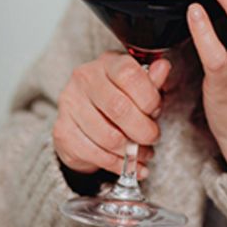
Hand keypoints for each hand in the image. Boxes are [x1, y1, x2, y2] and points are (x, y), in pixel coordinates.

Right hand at [53, 52, 171, 178]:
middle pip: (119, 108)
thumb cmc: (117, 97)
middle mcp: (84, 79)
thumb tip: (163, 67)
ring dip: (131, 151)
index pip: (129, 74)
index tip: (155, 110)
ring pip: (108, 137)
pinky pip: (96, 154)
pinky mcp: (63, 132)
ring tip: (141, 152)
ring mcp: (70, 105)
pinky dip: (118, 164)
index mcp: (107, 63)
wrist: (83, 118)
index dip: (149, 97)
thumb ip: (151, 81)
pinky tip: (128, 163)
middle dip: (143, 130)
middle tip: (152, 137)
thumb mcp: (138, 86)